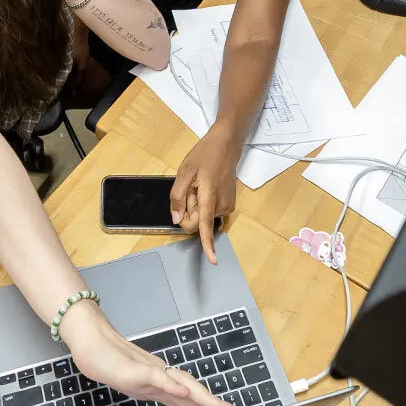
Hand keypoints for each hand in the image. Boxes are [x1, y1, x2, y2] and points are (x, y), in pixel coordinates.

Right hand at [61, 303, 237, 405]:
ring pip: (183, 386)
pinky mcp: (135, 370)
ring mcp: (151, 372)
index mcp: (170, 385)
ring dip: (206, 399)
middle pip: (199, 395)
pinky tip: (184, 393)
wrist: (92, 341)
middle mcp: (166, 378)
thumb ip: (173, 402)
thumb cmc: (116, 363)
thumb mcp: (147, 390)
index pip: (201, 402)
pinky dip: (172, 385)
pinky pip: (156, 377)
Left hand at [172, 124, 238, 264]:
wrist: (227, 145)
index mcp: (209, 196)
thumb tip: (176, 219)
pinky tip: (206, 188)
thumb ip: (177, 196)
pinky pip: (209, 212)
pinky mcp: (229, 205)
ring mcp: (227, 206)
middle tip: (190, 189)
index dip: (207, 244)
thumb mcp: (185, 171)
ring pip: (203, 217)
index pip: (206, 225)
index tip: (213, 261)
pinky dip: (204, 204)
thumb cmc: (204, 155)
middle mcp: (221, 205)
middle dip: (189, 210)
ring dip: (196, 205)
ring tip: (199, 185)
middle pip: (198, 222)